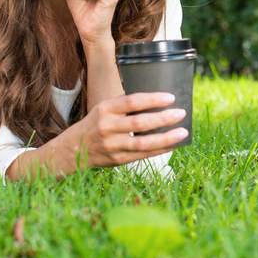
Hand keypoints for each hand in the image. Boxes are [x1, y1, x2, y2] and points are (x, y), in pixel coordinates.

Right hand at [67, 92, 187, 168]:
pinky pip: (143, 155)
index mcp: (105, 108)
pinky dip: (160, 150)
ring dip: (166, 138)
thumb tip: (157, 99)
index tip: (171, 97)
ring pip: (143, 143)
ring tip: (183, 132)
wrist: (74, 149)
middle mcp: (107, 127)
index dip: (152, 99)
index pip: (132, 101)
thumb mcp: (105, 108)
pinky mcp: (118, 160)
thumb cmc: (97, 123)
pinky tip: (173, 144)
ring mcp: (112, 145)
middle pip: (140, 123)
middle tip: (181, 113)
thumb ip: (125, 104)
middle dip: (163, 118)